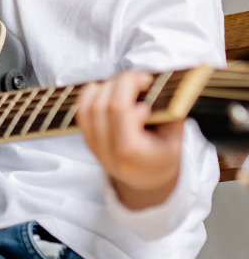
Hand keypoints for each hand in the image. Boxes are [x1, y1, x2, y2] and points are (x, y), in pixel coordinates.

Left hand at [76, 71, 181, 209]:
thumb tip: (162, 84)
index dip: (128, 90)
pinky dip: (89, 95)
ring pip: (87, 107)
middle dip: (119, 84)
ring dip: (104, 87)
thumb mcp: (176, 138)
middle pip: (102, 106)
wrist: (146, 179)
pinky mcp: (87, 140)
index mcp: (133, 152)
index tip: (147, 83)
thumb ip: (170, 113)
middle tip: (138, 79)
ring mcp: (94, 146)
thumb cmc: (163, 156)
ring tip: (124, 85)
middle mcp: (108, 151)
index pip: (120, 111)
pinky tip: (105, 89)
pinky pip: (80, 112)